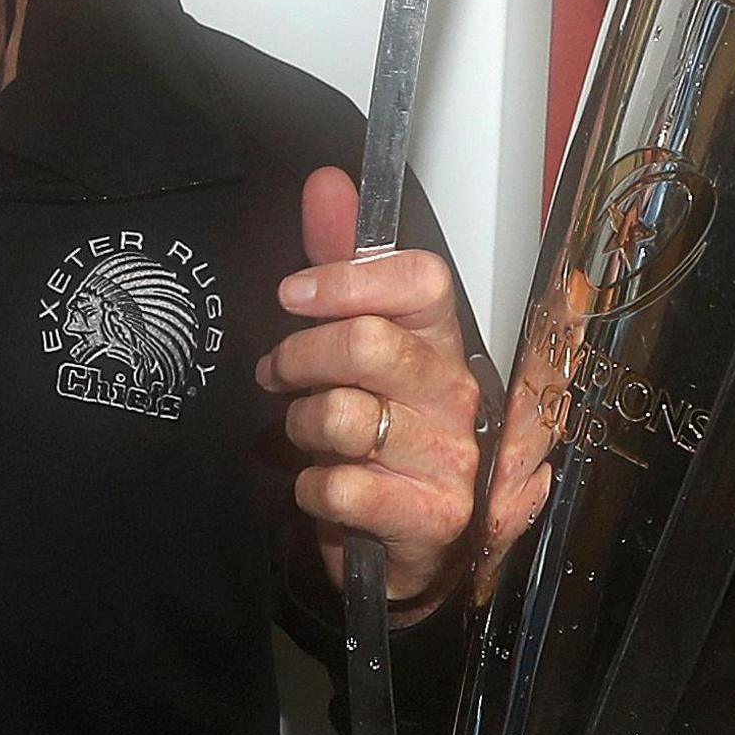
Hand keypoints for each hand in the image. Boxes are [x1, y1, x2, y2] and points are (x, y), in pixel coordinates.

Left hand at [255, 167, 495, 616]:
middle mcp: (457, 394)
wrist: (406, 550)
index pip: (422, 281)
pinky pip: (340, 486)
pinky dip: (310, 488)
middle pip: (370, 343)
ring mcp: (451, 458)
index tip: (296, 293)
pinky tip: (322, 488)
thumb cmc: (381, 442)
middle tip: (278, 374)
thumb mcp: (356, 346)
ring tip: (306, 436)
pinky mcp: (432, 517)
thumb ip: (339, 264)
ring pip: (344, 416)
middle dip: (299, 356)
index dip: (349, 278)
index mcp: (443, 343)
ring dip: (301, 426)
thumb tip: (329, 184)